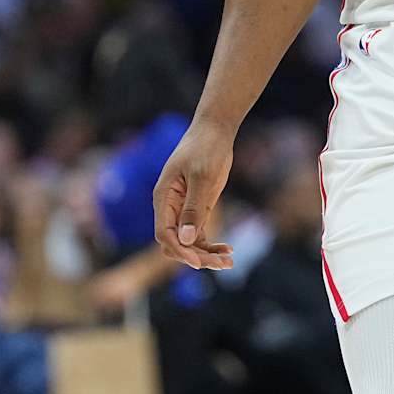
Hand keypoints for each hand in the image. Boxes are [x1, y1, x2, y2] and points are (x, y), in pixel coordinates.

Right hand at [152, 119, 235, 268]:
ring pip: (189, 242)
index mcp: (164, 198)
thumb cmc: (205, 148)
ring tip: (228, 262)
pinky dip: (211, 245)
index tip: (199, 261)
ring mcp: (183, 210)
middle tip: (222, 263)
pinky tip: (228, 250)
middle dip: (196, 256)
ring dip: (206, 254)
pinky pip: (199, 235)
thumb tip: (186, 239)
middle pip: (176, 243)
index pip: (164, 234)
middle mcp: (170, 208)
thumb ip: (194, 208)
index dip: (180, 250)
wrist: (215, 130)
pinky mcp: (197, 209)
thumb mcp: (202, 177)